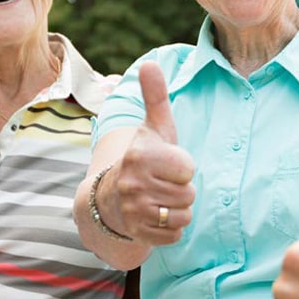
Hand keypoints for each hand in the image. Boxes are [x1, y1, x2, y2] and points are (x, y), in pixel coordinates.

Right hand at [107, 61, 195, 243]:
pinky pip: (174, 235)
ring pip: (183, 215)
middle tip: (163, 183)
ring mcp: (133, 210)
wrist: (110, 198)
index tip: (168, 164)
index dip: (184, 167)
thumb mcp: (152, 128)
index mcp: (140, 155)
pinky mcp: (136, 234)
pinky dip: (170, 229)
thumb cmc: (143, 158)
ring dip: (178, 210)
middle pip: (188, 194)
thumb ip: (155, 96)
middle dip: (182, 190)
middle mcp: (133, 183)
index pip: (188, 168)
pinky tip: (156, 216)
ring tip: (160, 198)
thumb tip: (149, 62)